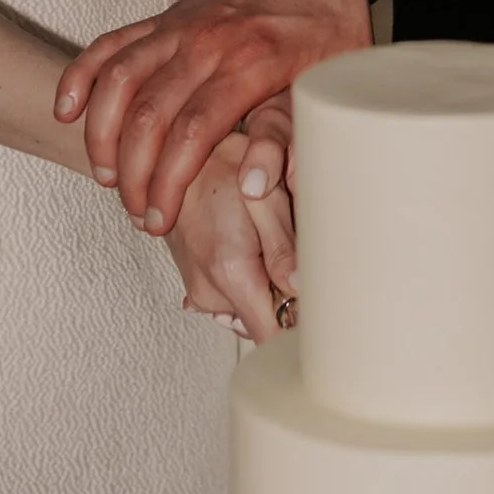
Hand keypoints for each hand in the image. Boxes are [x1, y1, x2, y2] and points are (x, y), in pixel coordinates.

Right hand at [53, 0, 374, 229]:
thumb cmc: (325, 26)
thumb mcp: (329, 82)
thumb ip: (294, 135)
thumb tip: (260, 187)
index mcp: (249, 62)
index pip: (191, 132)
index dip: (168, 182)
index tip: (160, 218)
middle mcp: (205, 42)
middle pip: (146, 114)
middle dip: (132, 174)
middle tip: (137, 213)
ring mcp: (177, 26)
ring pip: (117, 79)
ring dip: (101, 134)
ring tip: (105, 177)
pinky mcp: (163, 19)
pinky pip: (109, 45)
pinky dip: (81, 76)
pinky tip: (67, 112)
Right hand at [165, 134, 299, 339]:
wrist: (176, 158)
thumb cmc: (220, 167)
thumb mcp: (264, 198)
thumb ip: (284, 248)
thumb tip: (303, 291)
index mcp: (231, 273)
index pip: (274, 335)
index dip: (300, 327)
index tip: (317, 310)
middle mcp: (210, 292)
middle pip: (266, 324)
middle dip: (286, 300)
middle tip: (290, 256)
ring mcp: (199, 292)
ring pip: (252, 311)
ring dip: (267, 287)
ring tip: (264, 243)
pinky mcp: (195, 288)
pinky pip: (235, 299)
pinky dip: (248, 281)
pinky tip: (247, 248)